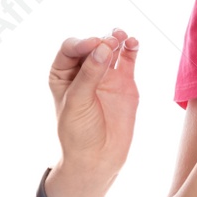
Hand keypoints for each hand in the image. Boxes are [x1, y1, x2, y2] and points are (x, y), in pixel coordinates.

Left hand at [47, 30, 138, 193]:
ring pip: (111, 48)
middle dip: (101, 41)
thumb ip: (90, 75)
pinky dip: (131, 49)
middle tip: (110, 42)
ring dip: (116, 38)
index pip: (70, 49)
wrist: (97, 159)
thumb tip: (103, 48)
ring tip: (122, 36)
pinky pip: (128, 59)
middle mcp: (83, 70)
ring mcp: (105, 75)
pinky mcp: (124, 82)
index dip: (81, 43)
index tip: (93, 45)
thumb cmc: (77, 133)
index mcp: (63, 74)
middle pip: (92, 45)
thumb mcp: (77, 103)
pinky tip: (134, 43)